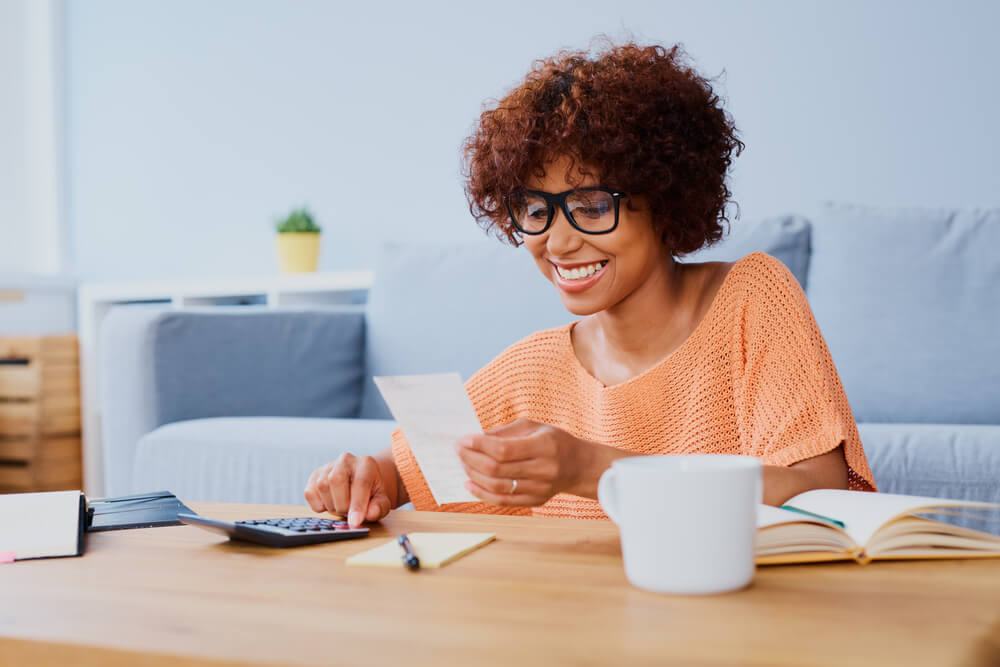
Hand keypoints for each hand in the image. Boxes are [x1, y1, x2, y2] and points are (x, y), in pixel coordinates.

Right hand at [304, 453, 391, 526]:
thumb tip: (369, 514)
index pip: (360, 482)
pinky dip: (318, 505)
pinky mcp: (314, 475)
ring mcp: (328, 466)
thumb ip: (379, 508)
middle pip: (336, 480)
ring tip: (342, 506)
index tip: (355, 522)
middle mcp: (346, 460)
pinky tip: (330, 504)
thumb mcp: (381, 501)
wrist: (359, 484)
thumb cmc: (371, 493)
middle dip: (342, 503)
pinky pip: (310, 493)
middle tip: (349, 512)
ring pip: (322, 486)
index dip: (357, 504)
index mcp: (366, 464)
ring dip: (331, 505)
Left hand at [454, 418, 606, 506]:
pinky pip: (503, 501)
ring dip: (474, 475)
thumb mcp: (533, 427)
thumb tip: (474, 439)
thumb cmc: (553, 440)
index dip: (479, 446)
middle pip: (497, 469)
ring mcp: (540, 488)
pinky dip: (482, 494)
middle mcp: (543, 469)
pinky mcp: (535, 501)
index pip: (504, 450)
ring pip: (497, 487)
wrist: (579, 465)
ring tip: (463, 464)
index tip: (463, 440)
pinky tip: (470, 484)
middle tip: (458, 451)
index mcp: (544, 446)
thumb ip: (504, 433)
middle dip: (471, 459)